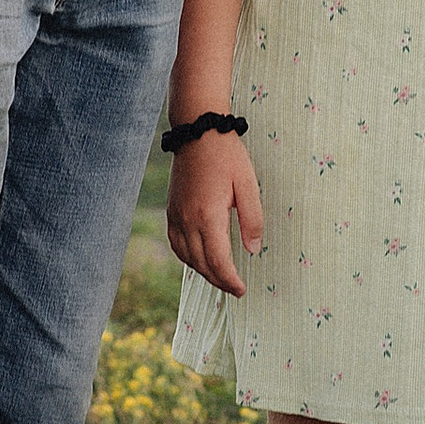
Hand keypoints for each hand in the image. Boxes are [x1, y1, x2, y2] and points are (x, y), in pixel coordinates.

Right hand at [165, 131, 263, 297]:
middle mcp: (188, 220)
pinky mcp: (171, 210)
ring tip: (221, 278)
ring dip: (203, 272)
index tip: (241, 290)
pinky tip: (199, 260)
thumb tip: (253, 250)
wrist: (198, 133)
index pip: (218, 260)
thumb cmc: (227, 156)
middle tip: (235, 289)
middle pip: (201, 264)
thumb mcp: (248, 185)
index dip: (230, 280)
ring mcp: (176, 216)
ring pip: (186, 257)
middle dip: (218, 281)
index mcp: (208, 216)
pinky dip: (187, 258)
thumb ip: (252, 219)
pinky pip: (176, 244)